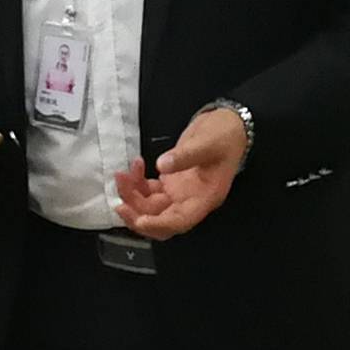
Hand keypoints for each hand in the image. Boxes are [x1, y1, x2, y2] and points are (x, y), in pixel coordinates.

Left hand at [114, 105, 248, 239]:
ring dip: (133, 196)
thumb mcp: (207, 143)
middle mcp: (191, 201)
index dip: (159, 225)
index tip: (140, 220)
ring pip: (151, 207)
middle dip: (138, 215)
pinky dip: (137, 184)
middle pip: (161, 220)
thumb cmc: (224, 135)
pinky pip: (149, 191)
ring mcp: (179, 193)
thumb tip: (162, 165)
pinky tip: (134, 166)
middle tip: (120, 202)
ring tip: (122, 175)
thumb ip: (186, 155)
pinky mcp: (171, 183)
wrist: (229, 125)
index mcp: (205, 198)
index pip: (180, 221)